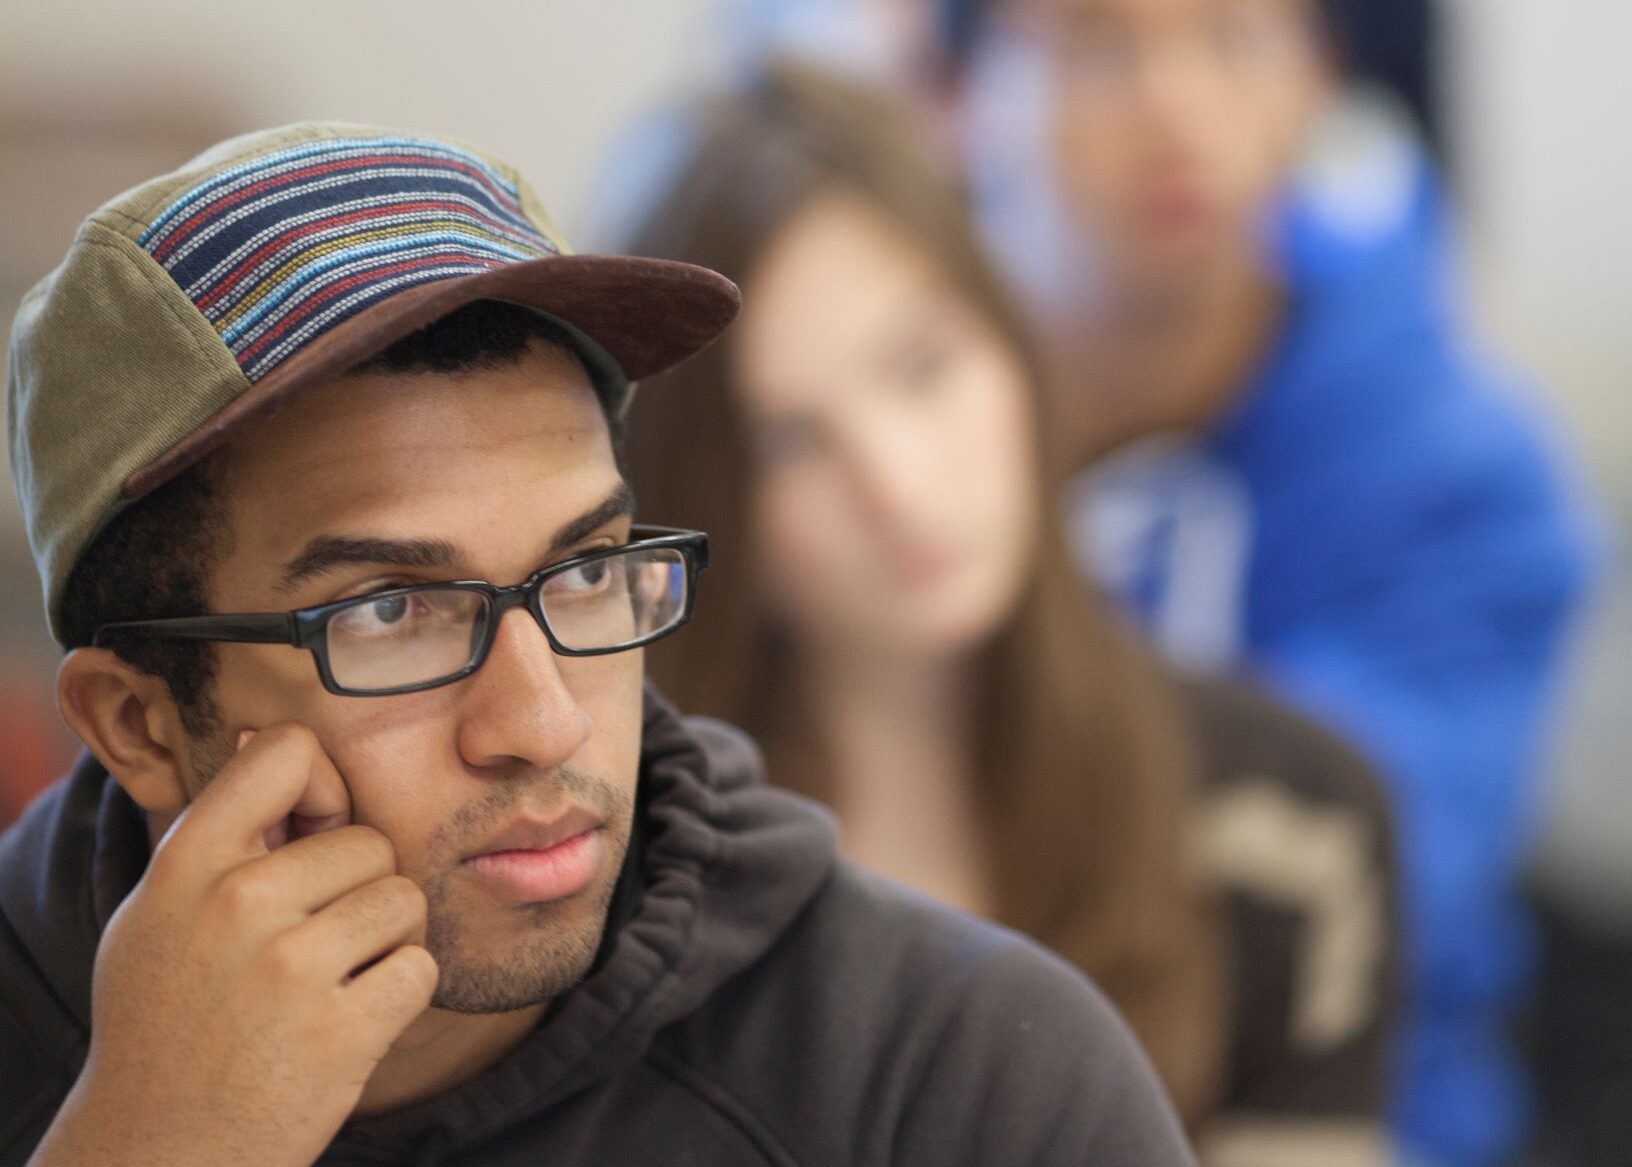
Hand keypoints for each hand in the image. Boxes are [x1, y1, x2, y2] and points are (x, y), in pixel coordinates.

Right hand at [29, 723, 437, 1166]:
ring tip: (331, 982)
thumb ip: (221, 838)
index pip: (287, 750)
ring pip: (406, 901)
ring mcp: (291, 968)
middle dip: (360, 889)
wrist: (157, 1150)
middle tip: (315, 944)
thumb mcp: (158, 915)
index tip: (314, 832)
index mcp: (187, 865)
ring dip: (386, 942)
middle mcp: (238, 904)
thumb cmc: (167, 1021)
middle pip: (372, 841)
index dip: (323, 786)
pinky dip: (400, 995)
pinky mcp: (342, 1030)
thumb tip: (286, 751)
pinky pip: (421, 968)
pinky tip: (350, 1020)